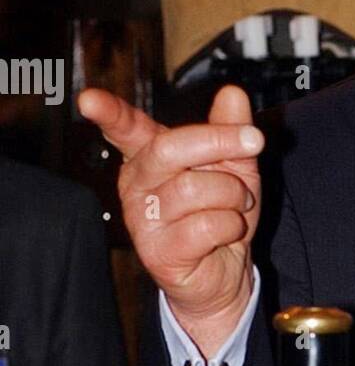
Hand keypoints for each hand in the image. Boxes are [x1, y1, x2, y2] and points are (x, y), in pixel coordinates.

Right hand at [77, 84, 263, 355]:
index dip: (109, 113)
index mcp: (149, 156)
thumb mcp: (235, 165)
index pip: (125, 129)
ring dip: (233, 195)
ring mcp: (142, 218)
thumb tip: (232, 93)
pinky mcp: (157, 251)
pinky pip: (205, 225)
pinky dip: (230, 226)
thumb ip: (230, 130)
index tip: (89, 99)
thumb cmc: (222, 212)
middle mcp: (137, 183)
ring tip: (236, 207)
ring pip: (195, 188)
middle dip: (218, 141)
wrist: (227, 271)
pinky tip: (225, 234)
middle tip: (254, 141)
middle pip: (168, 148)